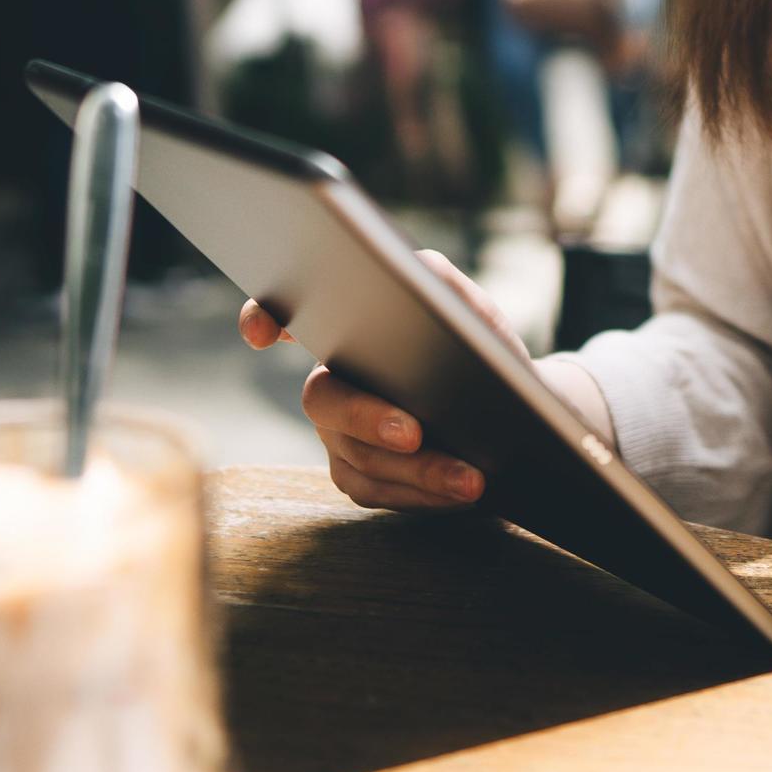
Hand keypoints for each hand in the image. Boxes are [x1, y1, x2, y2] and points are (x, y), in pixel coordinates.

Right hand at [238, 249, 526, 510]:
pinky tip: (458, 495)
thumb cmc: (478, 345)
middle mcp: (330, 381)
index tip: (263, 334)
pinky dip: (421, 495)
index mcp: (346, 329)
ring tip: (470, 478)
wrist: (509, 406)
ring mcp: (337, 433)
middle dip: (367, 417)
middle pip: (323, 400)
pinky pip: (376, 491)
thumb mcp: (465, 305)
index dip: (262, 317)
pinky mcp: (357, 476)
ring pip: (358, 456)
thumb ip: (436, 281)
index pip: (286, 312)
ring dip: (418, 470)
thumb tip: (415, 276)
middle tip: (413, 433)